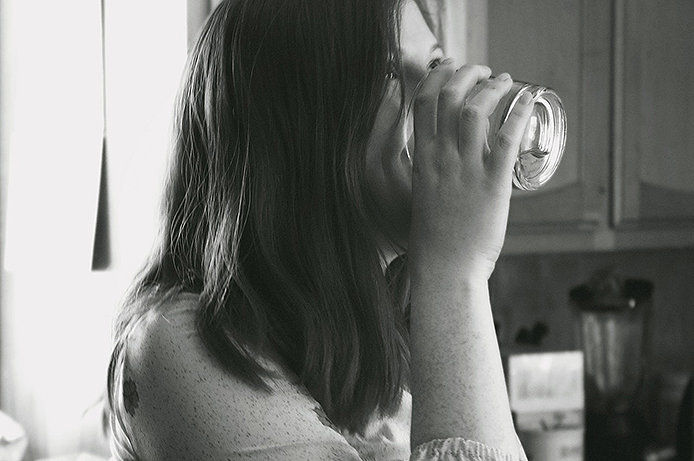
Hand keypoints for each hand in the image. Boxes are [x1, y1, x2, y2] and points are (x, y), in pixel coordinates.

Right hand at [408, 61, 533, 279]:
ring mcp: (466, 170)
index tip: (448, 68)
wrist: (445, 267)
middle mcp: (441, 158)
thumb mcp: (424, 195)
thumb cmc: (434, 238)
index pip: (422, 103)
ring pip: (475, 111)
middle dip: (466, 73)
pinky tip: (528, 100)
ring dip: (491, 87)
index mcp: (422, 159)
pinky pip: (506, 139)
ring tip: (504, 80)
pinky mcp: (493, 184)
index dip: (436, 77)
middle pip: (448, 97)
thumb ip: (435, 172)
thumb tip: (453, 157)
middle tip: (481, 70)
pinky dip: (518, 113)